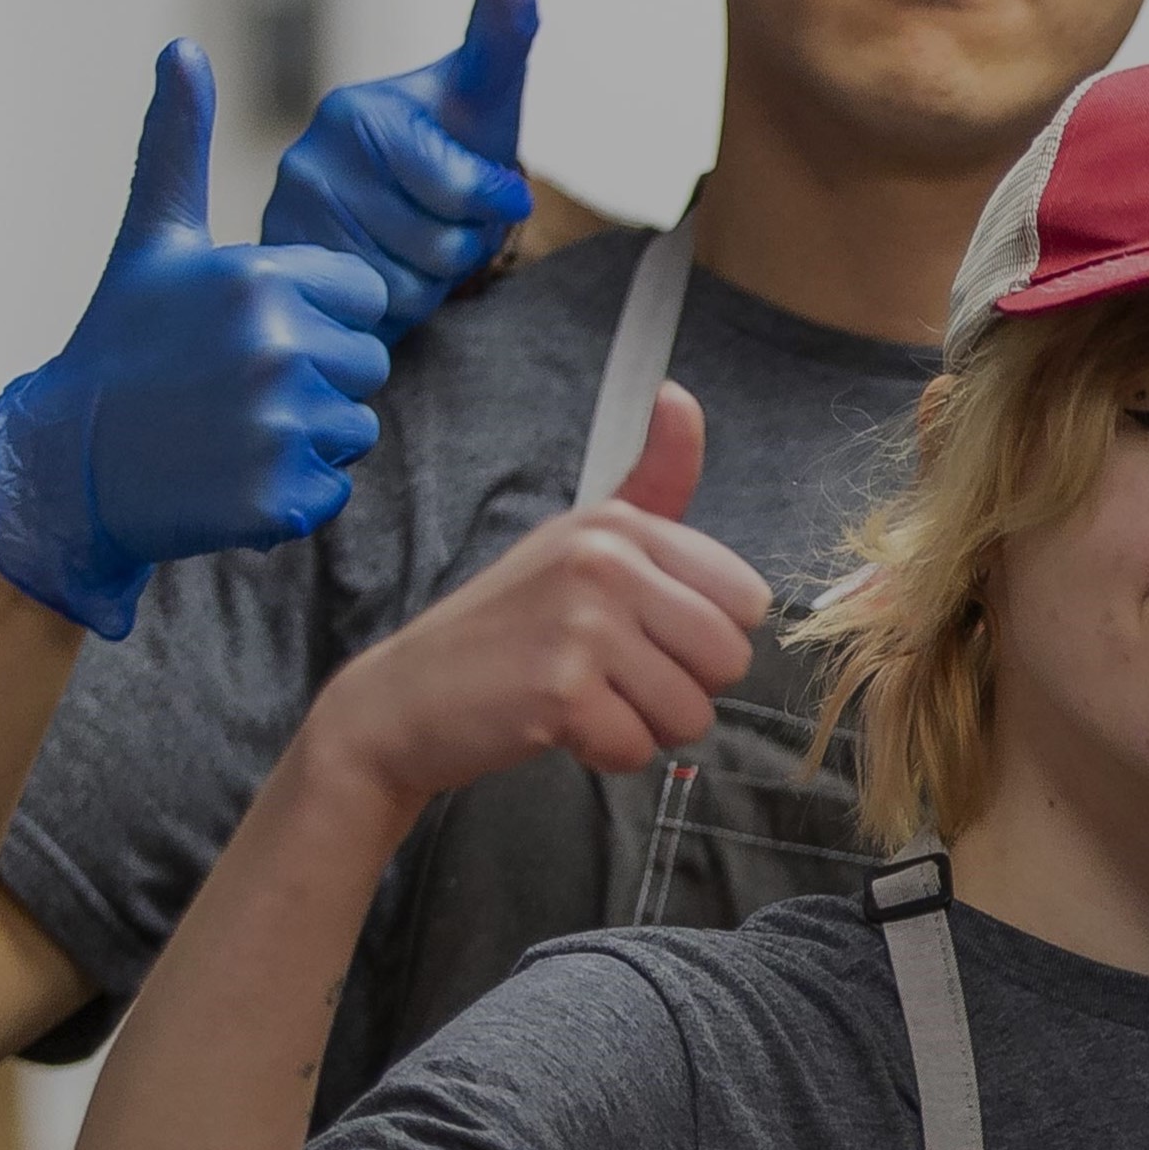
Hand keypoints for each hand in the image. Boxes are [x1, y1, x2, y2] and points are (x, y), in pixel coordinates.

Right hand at [0, 43, 395, 638]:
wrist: (65, 468)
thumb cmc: (118, 345)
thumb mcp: (154, 241)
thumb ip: (179, 144)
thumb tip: (181, 47)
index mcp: (261, 278)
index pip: (364, 297)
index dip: (318, 315)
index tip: (249, 329)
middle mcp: (278, 347)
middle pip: (366, 363)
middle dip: (316, 375)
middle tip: (234, 386)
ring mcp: (281, 424)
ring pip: (354, 426)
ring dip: (306, 434)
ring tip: (228, 427)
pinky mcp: (282, 495)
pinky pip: (333, 488)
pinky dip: (292, 493)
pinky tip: (230, 475)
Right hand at [263, 0, 537, 334]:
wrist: (393, 212)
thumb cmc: (452, 146)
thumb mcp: (485, 97)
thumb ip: (503, 40)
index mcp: (361, 112)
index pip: (458, 184)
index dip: (494, 201)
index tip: (511, 199)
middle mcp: (310, 159)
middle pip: (439, 246)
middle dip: (465, 244)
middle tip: (449, 221)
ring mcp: (288, 221)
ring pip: (410, 287)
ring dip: (433, 280)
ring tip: (416, 244)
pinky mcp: (283, 277)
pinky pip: (375, 316)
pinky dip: (396, 309)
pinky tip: (385, 273)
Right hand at [299, 383, 768, 808]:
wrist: (402, 698)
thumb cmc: (507, 627)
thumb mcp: (582, 542)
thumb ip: (652, 483)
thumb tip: (679, 395)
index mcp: (621, 525)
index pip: (746, 600)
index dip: (705, 636)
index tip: (646, 634)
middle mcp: (606, 562)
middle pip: (729, 659)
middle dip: (682, 688)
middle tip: (613, 678)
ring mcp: (582, 623)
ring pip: (692, 712)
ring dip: (645, 726)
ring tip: (587, 700)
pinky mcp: (560, 689)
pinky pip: (637, 748)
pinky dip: (605, 753)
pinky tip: (559, 726)